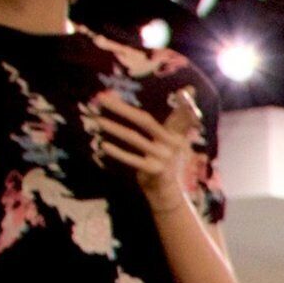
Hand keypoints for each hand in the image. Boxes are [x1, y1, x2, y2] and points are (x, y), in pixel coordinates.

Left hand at [84, 88, 203, 206]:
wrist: (168, 193)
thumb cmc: (165, 162)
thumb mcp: (171, 142)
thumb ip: (173, 122)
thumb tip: (174, 99)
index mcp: (178, 134)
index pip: (182, 116)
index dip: (184, 104)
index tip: (185, 90)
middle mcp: (174, 144)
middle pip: (145, 121)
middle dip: (122, 109)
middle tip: (102, 98)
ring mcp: (165, 158)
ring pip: (135, 139)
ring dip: (114, 128)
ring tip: (97, 120)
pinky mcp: (156, 171)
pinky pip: (134, 160)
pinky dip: (119, 153)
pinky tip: (104, 145)